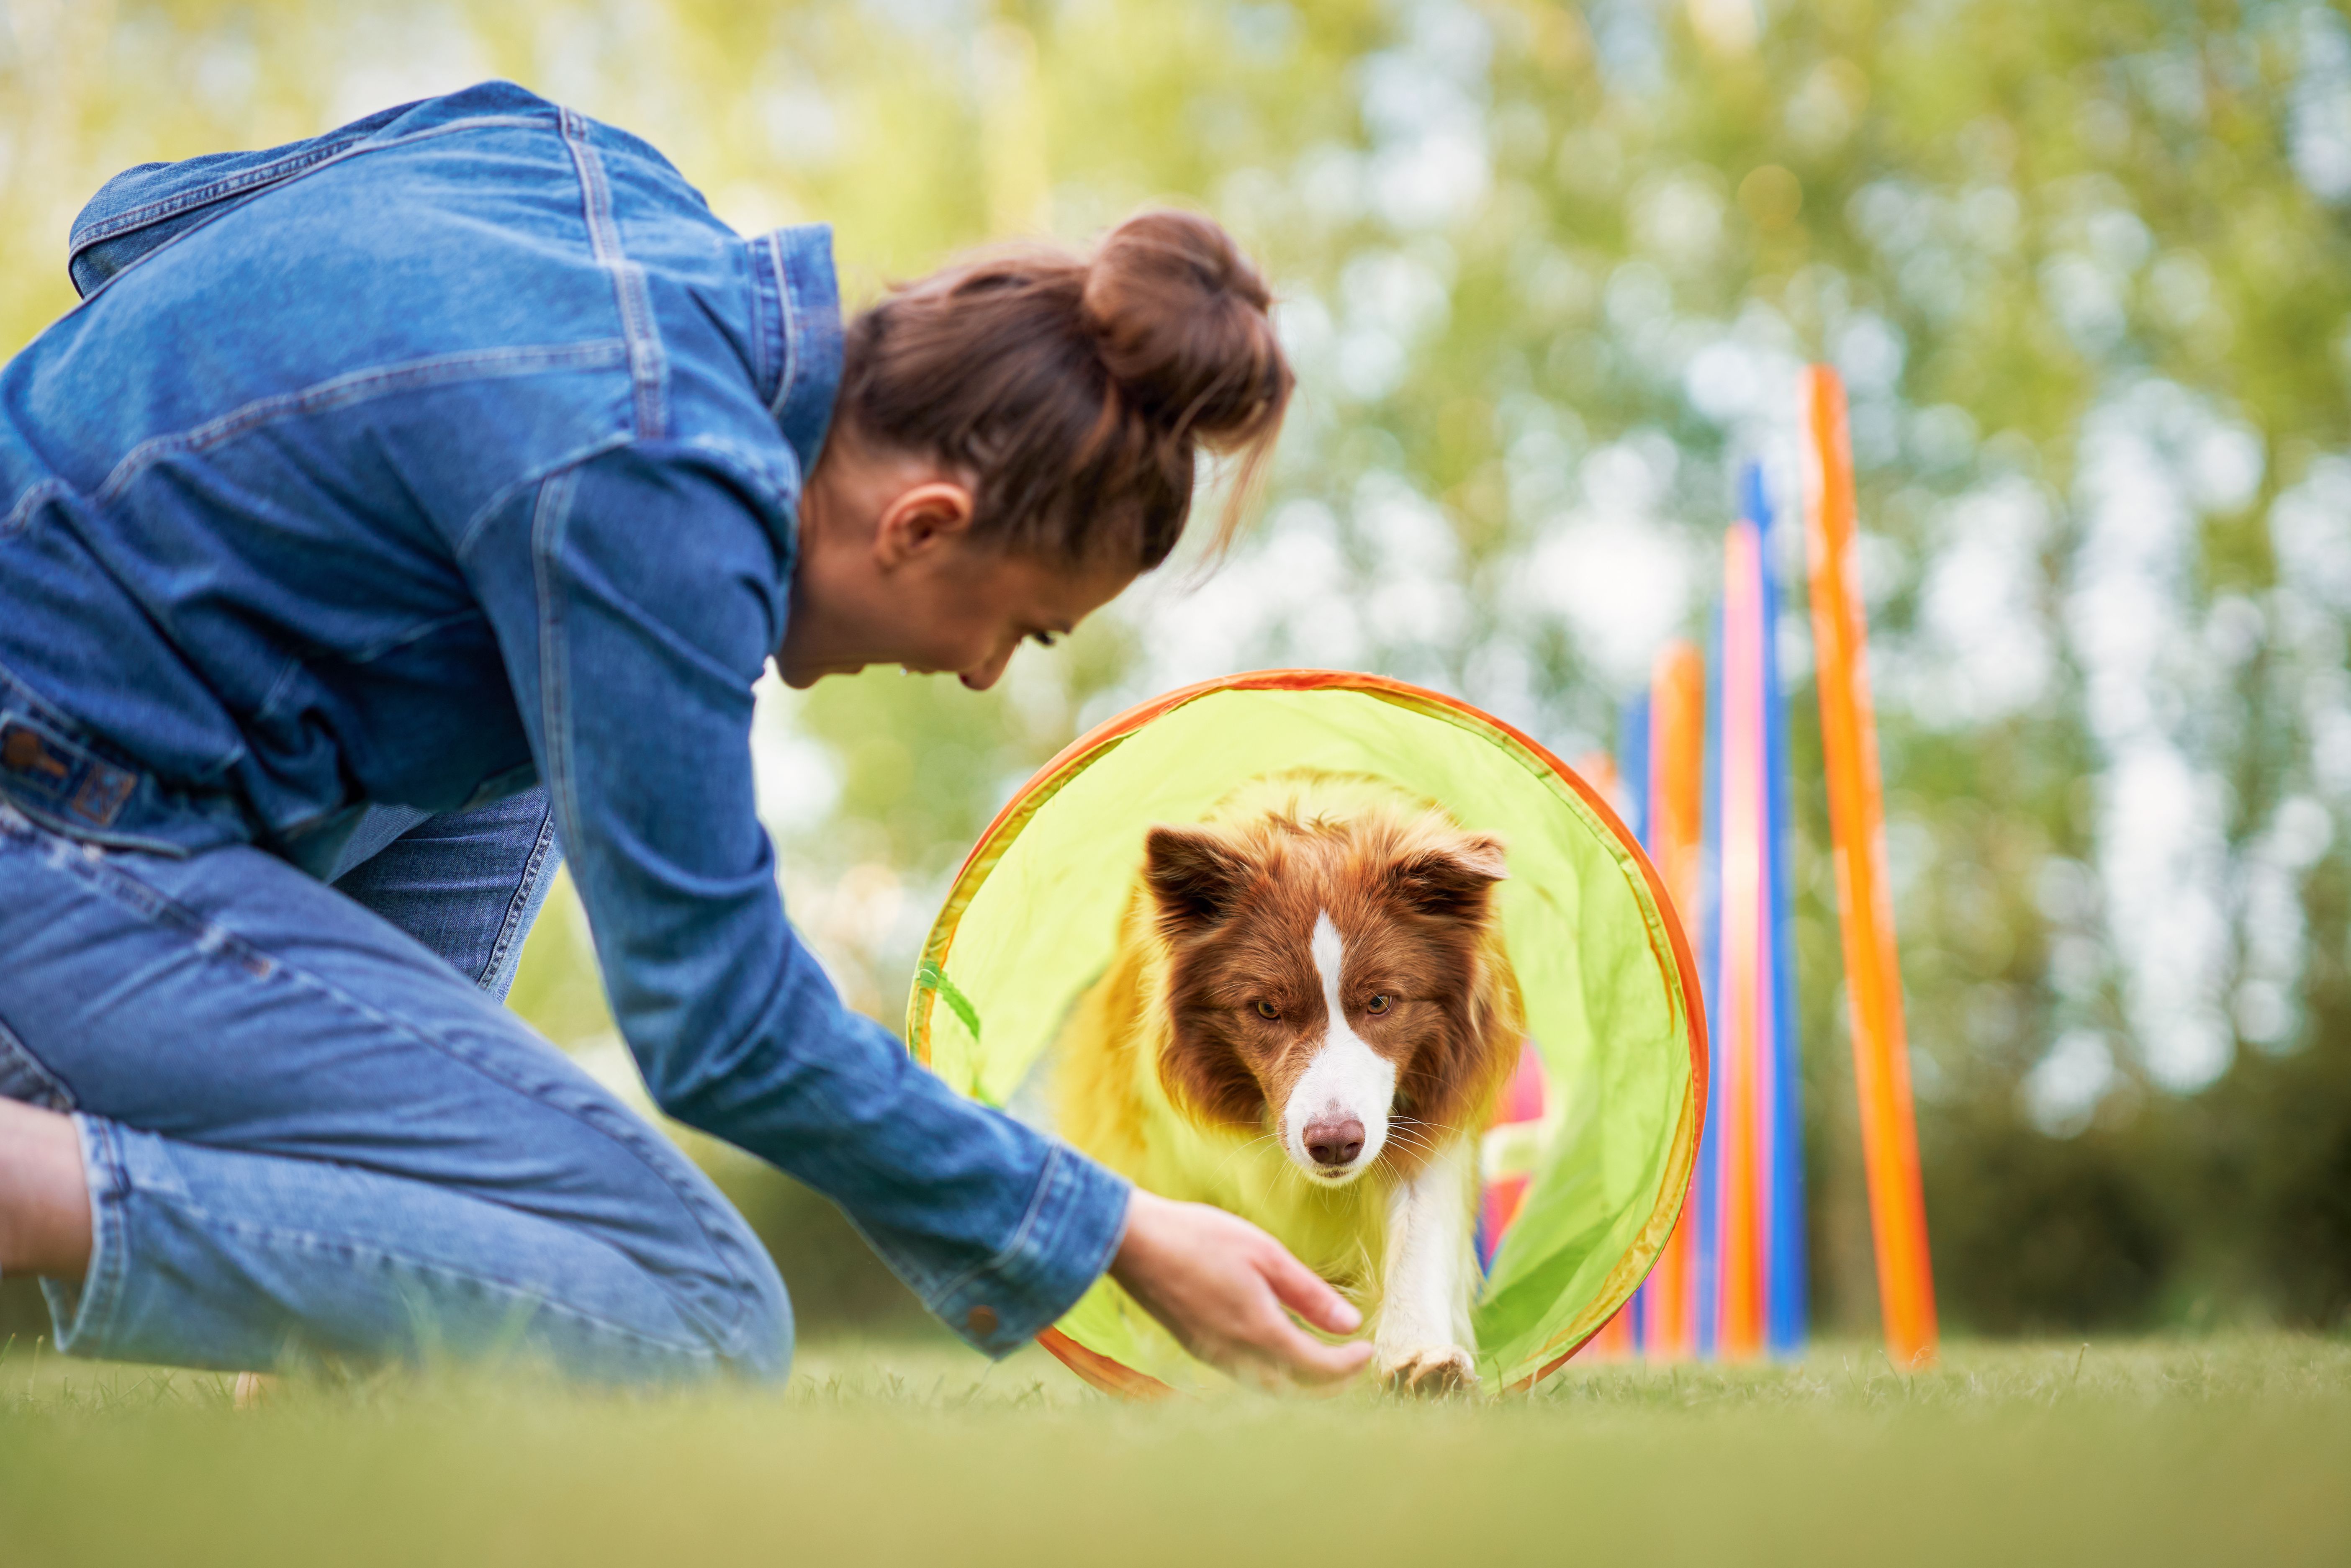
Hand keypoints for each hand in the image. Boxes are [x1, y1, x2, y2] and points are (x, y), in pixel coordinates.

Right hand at [1108, 1188, 1374, 1390]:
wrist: (1134, 1242)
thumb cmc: (1200, 1238)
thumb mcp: (1265, 1254)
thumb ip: (1309, 1294)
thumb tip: (1350, 1323)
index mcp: (1259, 1331)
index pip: (1317, 1368)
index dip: (1348, 1365)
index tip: (1368, 1348)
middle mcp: (1236, 1355)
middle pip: (1295, 1389)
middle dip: (1330, 1383)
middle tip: (1354, 1363)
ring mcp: (1212, 1356)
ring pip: (1269, 1387)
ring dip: (1302, 1382)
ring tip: (1325, 1360)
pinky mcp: (1196, 1348)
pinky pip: (1246, 1375)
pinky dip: (1274, 1373)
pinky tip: (1280, 1349)